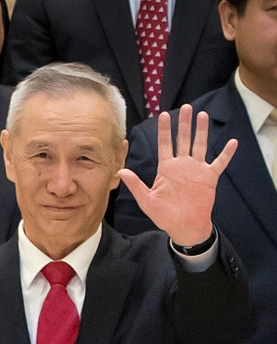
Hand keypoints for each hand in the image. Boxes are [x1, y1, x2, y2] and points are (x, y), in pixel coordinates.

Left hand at [118, 103, 236, 245]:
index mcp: (166, 168)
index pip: (165, 144)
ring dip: (202, 131)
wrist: (183, 226)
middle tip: (186, 107)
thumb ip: (136, 184)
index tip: (163, 114)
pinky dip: (226, 153)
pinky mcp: (209, 178)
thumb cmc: (164, 215)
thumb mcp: (147, 200)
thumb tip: (120, 171)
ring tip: (203, 115)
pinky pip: (219, 163)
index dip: (164, 130)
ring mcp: (196, 170)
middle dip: (184, 123)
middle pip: (183, 139)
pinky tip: (233, 142)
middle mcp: (182, 165)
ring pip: (200, 145)